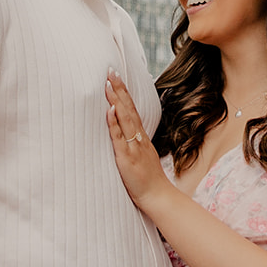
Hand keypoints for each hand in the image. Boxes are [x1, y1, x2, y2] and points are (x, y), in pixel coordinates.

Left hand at [105, 72, 170, 217]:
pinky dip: (114, 124)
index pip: (131, 108)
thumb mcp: (141, 154)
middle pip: (128, 108)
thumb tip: (122, 128)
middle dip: (119, 89)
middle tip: (110, 70)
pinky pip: (119, 139)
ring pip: (124, 119)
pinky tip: (109, 111)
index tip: (115, 76)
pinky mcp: (126, 158)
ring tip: (107, 84)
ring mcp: (133, 146)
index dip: (123, 92)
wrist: (158, 196)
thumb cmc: (147, 178)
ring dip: (116, 100)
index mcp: (140, 136)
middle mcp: (138, 138)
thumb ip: (133, 141)